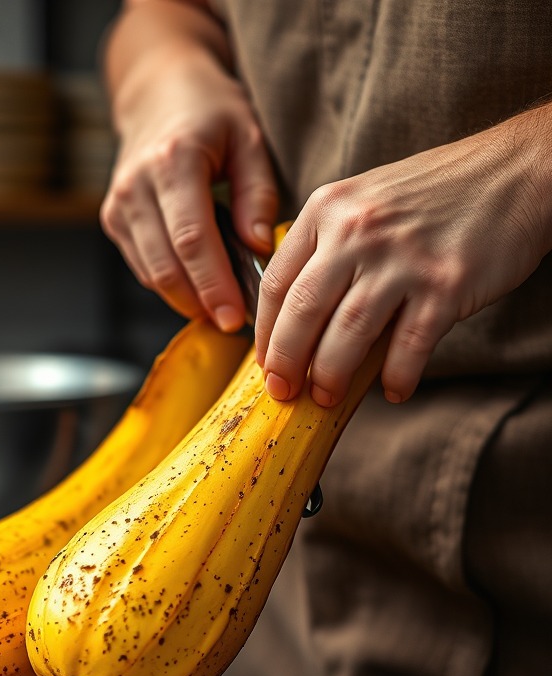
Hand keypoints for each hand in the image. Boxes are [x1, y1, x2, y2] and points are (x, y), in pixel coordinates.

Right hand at [100, 37, 277, 328]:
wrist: (157, 91)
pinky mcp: (113, 221)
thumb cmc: (210, 112)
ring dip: (186, 300)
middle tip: (233, 324)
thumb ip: (257, 194)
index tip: (235, 317)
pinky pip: (144, 267)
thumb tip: (260, 249)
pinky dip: (172, 284)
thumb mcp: (249, 138)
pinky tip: (199, 288)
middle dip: (200, 303)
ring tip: (221, 308)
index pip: (191, 240)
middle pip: (166, 266)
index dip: (213, 285)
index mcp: (172, 161)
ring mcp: (119, 207)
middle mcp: (136, 187)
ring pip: (151, 274)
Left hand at [256, 105, 551, 405]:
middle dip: (287, 362)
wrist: (519, 169)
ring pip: (346, 334)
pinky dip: (396, 376)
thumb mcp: (364, 200)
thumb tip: (294, 316)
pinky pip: (407, 346)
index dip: (265, 331)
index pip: (277, 282)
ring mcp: (402, 258)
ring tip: (327, 397)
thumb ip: (326, 245)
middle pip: (302, 313)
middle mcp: (358, 231)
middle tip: (283, 391)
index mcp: (328, 208)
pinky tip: (393, 390)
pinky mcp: (445, 284)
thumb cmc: (436, 193)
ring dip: (331, 375)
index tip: (265, 362)